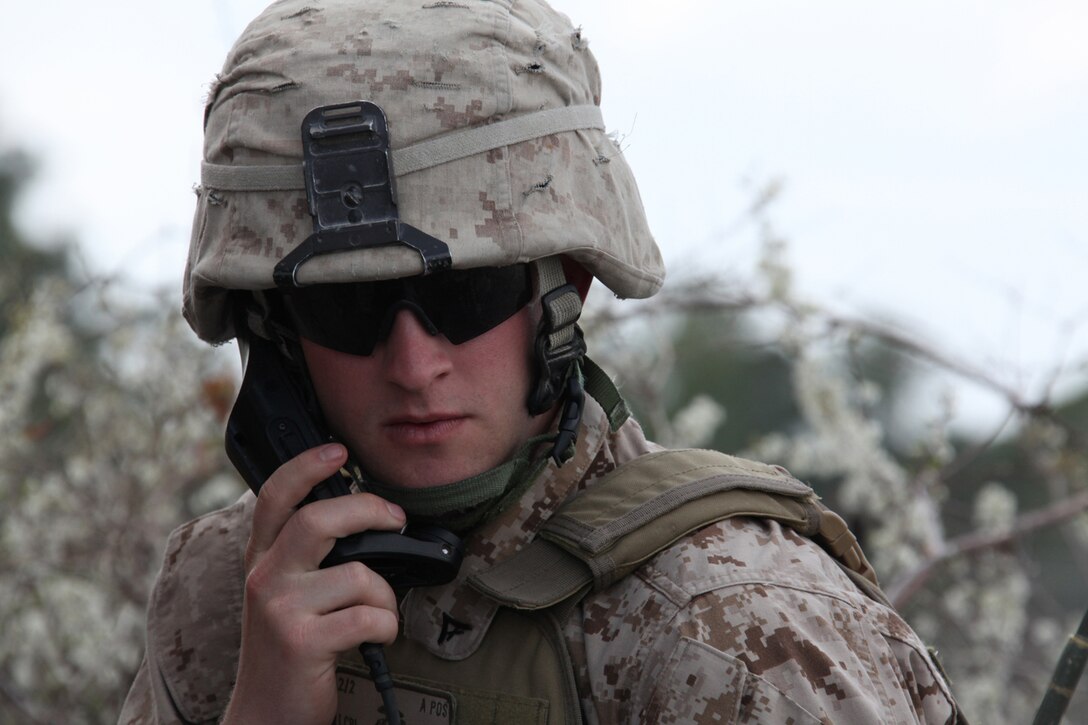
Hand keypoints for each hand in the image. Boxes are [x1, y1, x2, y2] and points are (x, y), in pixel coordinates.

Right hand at [221, 443, 405, 724]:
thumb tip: (362, 517)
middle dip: (370, 510)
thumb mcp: (285, 593)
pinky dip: (387, 627)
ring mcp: (280, 609)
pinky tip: (375, 637)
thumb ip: (306, 555)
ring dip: (386, 597)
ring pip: (360, 575)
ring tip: (378, 614)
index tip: (338, 450)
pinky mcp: (302, 641)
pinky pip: (371, 617)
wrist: (267, 713)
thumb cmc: (291, 648)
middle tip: (395, 518)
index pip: (275, 497)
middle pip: (320, 519)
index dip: (305, 466)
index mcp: (261, 559)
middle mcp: (264, 577)